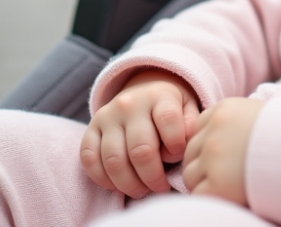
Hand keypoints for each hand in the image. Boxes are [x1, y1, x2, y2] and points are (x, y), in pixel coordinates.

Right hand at [80, 69, 200, 197]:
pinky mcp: (91, 129)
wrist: (143, 90)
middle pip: (140, 150)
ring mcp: (107, 116)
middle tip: (160, 187)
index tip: (178, 157)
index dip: (177, 147)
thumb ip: (191, 125)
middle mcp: (130, 104)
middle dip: (153, 178)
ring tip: (142, 190)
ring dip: (130, 184)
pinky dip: (103, 179)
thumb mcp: (188, 108)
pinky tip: (118, 184)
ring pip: (114, 161)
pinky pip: (89, 159)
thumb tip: (185, 146)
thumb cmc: (170, 108)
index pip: (169, 122)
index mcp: (159, 96)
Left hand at [182, 97, 264, 205]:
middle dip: (204, 166)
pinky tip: (230, 195)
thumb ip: (239, 122)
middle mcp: (214, 130)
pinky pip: (200, 195)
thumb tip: (230, 139)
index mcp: (224, 110)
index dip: (209, 146)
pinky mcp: (217, 183)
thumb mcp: (262, 115)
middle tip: (227, 175)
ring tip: (231, 186)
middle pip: (191, 153)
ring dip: (205, 183)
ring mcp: (213, 156)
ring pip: (190, 175)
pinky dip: (212, 198)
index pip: (199, 129)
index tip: (225, 156)